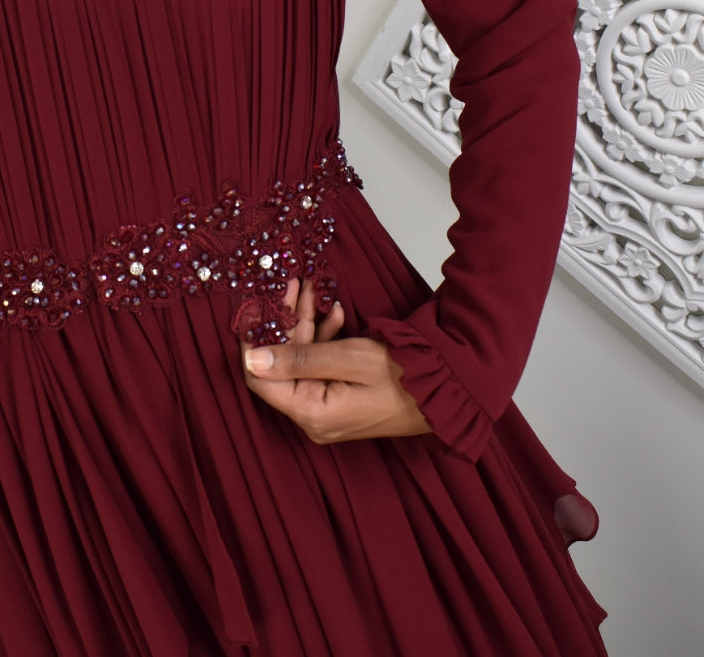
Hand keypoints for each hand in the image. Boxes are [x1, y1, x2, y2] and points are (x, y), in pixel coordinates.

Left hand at [241, 279, 429, 444]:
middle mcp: (314, 418)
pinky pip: (321, 369)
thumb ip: (299, 357)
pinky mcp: (341, 401)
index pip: (259, 378)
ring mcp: (328, 411)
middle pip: (281, 366)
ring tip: (308, 288)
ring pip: (302, 362)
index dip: (255, 340)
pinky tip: (337, 315)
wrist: (451, 388)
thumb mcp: (350, 358)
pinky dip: (324, 340)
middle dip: (284, 323)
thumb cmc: (405, 372)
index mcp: (311, 413)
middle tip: (289, 285)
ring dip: (305, 325)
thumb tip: (252, 358)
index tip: (258, 305)